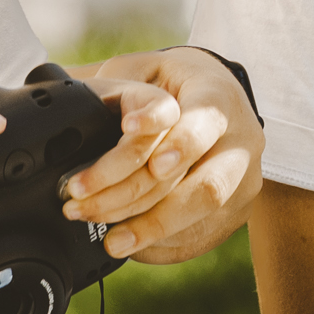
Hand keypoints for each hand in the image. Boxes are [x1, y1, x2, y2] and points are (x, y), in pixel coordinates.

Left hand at [69, 48, 262, 263]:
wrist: (216, 102)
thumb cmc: (172, 85)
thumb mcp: (143, 69)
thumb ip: (114, 84)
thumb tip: (67, 100)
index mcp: (219, 98)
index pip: (203, 123)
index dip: (174, 142)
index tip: (130, 139)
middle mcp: (242, 140)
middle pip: (207, 184)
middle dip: (149, 203)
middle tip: (93, 210)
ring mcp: (245, 178)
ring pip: (204, 214)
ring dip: (152, 230)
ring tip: (110, 241)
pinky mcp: (239, 208)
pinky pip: (204, 234)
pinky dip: (165, 243)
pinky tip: (131, 245)